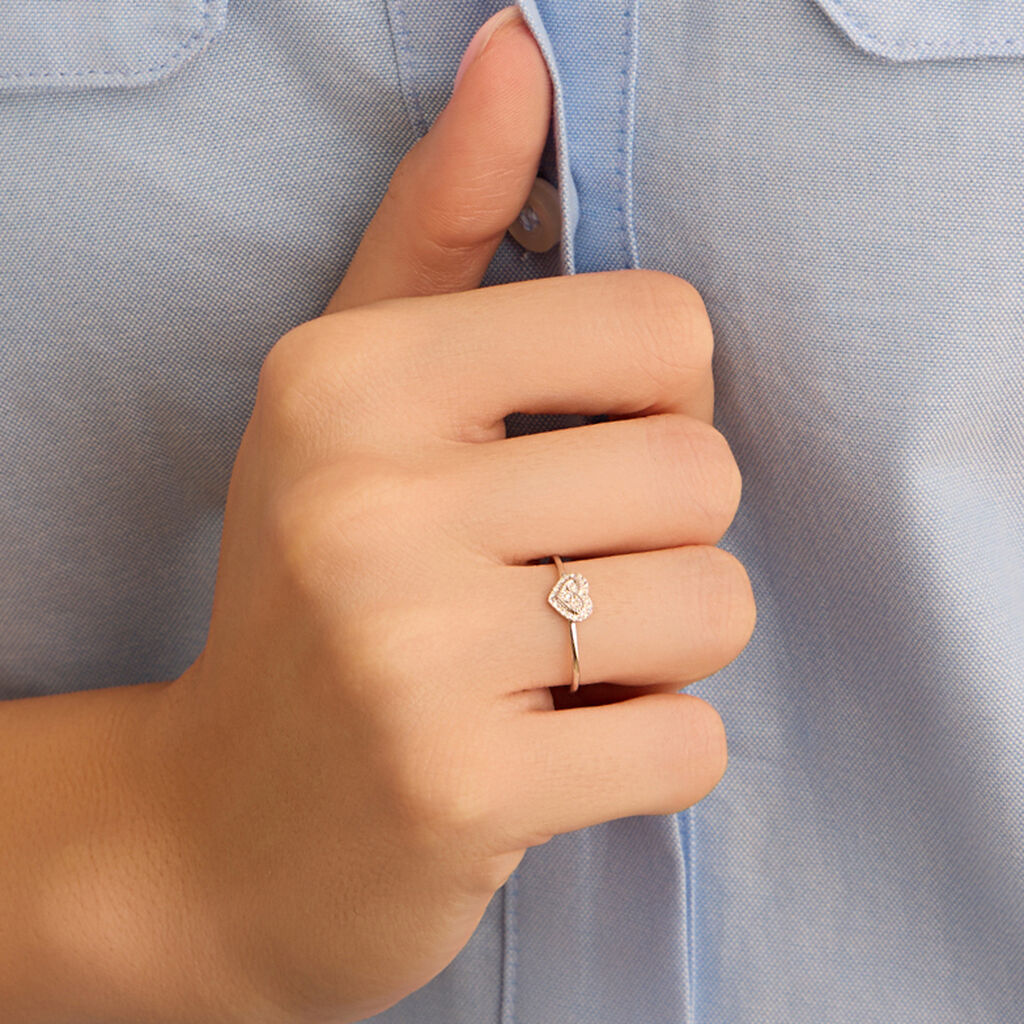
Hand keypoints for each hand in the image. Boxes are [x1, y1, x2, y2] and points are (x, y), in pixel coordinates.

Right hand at [156, 7, 754, 1020]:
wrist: (225, 827)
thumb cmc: (310, 597)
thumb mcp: (354, 401)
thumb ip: (444, 222)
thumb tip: (519, 47)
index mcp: (347, 380)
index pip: (664, 331)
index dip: (655, 409)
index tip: (576, 467)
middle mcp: (364, 499)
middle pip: (702, 474)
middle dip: (659, 545)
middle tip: (557, 591)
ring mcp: (409, 653)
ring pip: (714, 608)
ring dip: (661, 652)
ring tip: (548, 674)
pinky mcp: (466, 789)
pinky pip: (692, 743)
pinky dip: (649, 754)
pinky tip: (549, 755)